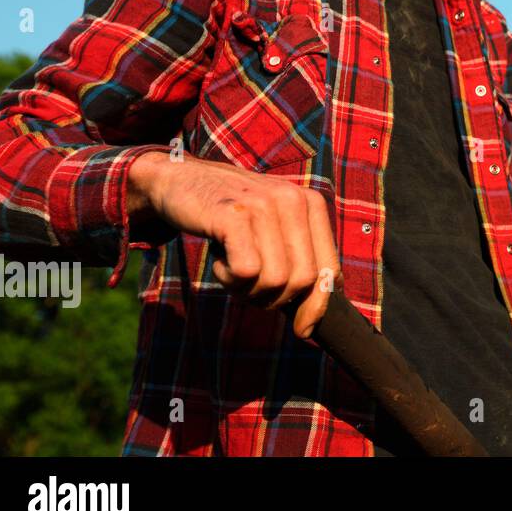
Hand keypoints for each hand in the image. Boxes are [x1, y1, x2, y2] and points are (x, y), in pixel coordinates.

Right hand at [127, 152, 340, 338]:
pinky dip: (228, 277)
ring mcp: (265, 204)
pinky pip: (246, 271)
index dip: (316, 306)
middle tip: (247, 283)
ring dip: (247, 288)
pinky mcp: (234, 214)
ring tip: (231, 265)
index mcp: (311, 204)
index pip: (328, 269)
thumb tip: (311, 326)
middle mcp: (294, 200)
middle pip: (303, 281)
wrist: (183, 180)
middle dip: (274, 297)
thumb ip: (297, 263)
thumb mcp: (273, 231)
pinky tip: (218, 256)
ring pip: (275, 280)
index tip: (302, 329)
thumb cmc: (231, 217)